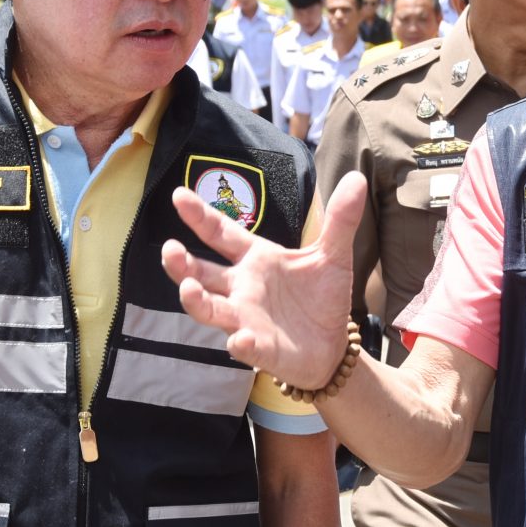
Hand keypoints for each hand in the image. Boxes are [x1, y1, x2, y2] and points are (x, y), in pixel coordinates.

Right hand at [161, 172, 365, 391]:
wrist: (334, 346)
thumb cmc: (323, 298)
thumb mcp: (333, 255)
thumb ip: (340, 219)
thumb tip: (356, 178)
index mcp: (256, 259)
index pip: (221, 233)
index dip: (200, 216)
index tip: (179, 195)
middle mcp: (242, 288)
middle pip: (202, 274)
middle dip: (182, 264)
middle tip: (169, 250)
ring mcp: (246, 318)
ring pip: (211, 310)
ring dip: (196, 300)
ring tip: (188, 289)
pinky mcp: (259, 348)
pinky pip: (243, 346)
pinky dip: (239, 343)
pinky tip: (239, 339)